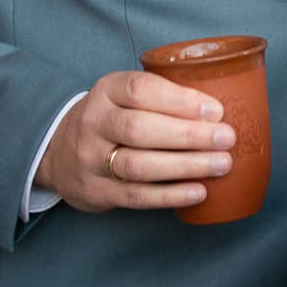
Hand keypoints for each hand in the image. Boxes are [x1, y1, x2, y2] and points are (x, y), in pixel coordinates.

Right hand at [34, 70, 233, 212]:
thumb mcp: (124, 94)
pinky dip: (170, 195)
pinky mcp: (96, 191)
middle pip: (141, 129)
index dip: (180, 100)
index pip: (140, 90)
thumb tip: (220, 109)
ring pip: (138, 165)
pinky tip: (199, 192)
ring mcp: (91, 159)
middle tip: (227, 139)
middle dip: (189, 135)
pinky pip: (136, 195)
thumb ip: (161, 95)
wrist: (58, 151)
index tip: (215, 110)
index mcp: (106, 90)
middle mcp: (94, 122)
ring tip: (221, 164)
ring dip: (185, 166)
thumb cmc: (113, 117)